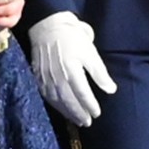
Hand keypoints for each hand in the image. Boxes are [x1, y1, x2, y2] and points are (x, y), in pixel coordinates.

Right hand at [25, 9, 114, 126]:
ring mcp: (46, 78)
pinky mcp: (38, 76)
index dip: (90, 105)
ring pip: (57, 100)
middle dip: (79, 113)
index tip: (97, 113)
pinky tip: (61, 108)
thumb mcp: (90, 52)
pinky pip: (46, 95)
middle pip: (69, 100)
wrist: (47, 26)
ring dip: (67, 112)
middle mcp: (57, 76)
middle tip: (87, 122)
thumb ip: (100, 73)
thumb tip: (111, 90)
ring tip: (76, 120)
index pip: (82, 94)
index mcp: (72, 70)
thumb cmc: (72, 37)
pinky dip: (55, 105)